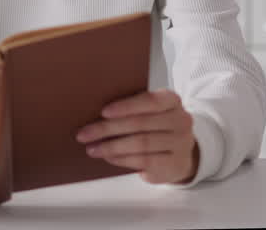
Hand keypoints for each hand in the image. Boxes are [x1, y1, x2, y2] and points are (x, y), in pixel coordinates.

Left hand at [75, 88, 199, 184]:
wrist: (180, 155)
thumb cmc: (157, 127)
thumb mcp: (151, 111)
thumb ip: (133, 108)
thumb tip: (96, 113)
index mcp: (172, 100)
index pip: (150, 100)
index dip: (126, 106)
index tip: (103, 112)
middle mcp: (180, 120)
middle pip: (140, 124)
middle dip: (108, 129)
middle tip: (85, 134)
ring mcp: (180, 143)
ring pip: (141, 144)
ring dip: (112, 147)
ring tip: (92, 148)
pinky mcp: (173, 164)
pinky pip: (144, 160)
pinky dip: (122, 159)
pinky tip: (108, 157)